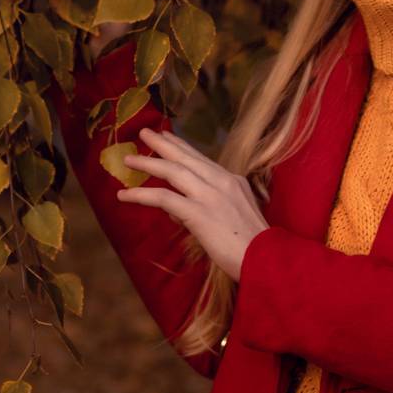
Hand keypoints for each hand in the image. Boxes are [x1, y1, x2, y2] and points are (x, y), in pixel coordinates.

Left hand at [116, 126, 269, 282]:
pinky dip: (141, 195)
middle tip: (145, 133)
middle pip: (186, 158)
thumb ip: (208, 209)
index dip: (182, 147)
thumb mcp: (236, 217)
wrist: (268, 258)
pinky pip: (163, 198)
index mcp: (233, 181)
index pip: (202, 159)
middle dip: (163, 144)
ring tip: (129, 159)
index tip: (167, 136)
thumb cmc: (255, 246)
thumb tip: (176, 211)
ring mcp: (210, 195)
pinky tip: (125, 196)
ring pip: (173, 171)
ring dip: (148, 164)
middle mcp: (222, 182)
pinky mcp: (199, 213)